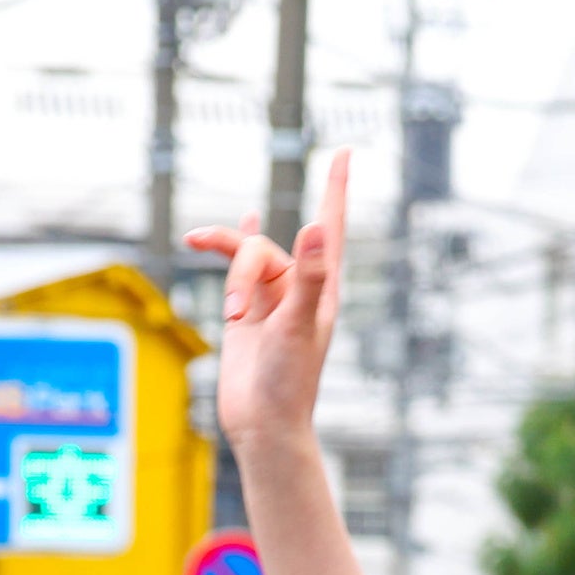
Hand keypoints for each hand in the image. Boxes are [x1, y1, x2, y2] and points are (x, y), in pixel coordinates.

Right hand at [184, 154, 349, 455]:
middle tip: (241, 317)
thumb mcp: (299, 323)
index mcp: (323, 288)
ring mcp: (274, 297)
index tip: (346, 151)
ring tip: (231, 318)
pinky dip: (231, 244)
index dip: (336, 188)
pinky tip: (238, 220)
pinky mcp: (249, 310)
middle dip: (240, 270)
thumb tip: (319, 227)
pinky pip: (239, 265)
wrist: (264, 422)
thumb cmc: (289, 380)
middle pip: (262, 248)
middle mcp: (301, 287)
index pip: (331, 226)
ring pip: (242, 259)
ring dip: (228, 277)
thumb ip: (310, 275)